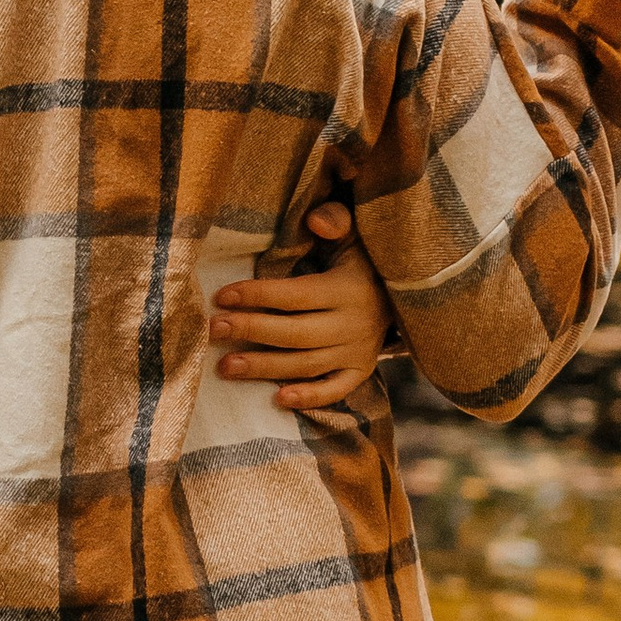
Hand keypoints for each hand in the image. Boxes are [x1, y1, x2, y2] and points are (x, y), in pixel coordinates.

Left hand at [209, 201, 394, 412]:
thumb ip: (336, 222)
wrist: (407, 295)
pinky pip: (335, 389)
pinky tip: (277, 399)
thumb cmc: (363, 262)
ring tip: (225, 367)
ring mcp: (359, 352)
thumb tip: (316, 220)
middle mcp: (354, 324)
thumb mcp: (354, 236)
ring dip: (265, 368)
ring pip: (306, 364)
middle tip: (212, 329)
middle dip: (251, 331)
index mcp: (348, 288)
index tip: (221, 296)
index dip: (258, 295)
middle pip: (295, 333)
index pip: (296, 295)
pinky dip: (310, 397)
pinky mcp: (361, 371)